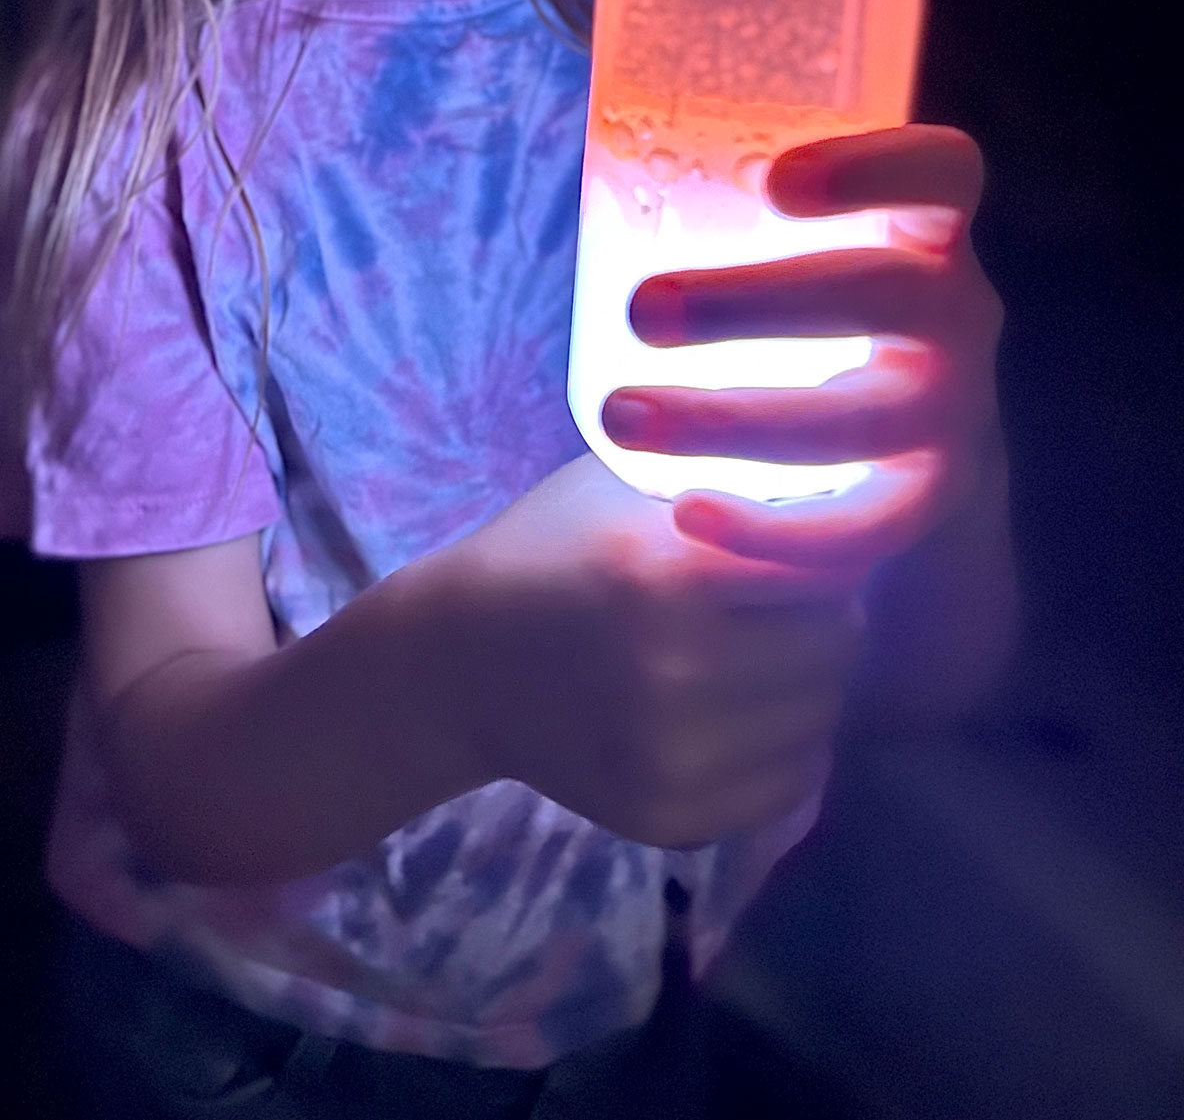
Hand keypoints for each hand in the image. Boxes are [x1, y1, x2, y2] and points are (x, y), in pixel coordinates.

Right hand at [440, 453, 864, 847]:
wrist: (460, 662)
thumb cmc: (552, 546)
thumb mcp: (628, 484)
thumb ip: (728, 486)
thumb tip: (844, 494)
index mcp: (668, 574)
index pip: (829, 563)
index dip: (825, 545)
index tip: (800, 540)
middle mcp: (677, 672)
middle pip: (839, 642)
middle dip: (824, 613)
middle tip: (782, 601)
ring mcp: (675, 757)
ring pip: (824, 715)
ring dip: (807, 680)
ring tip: (756, 651)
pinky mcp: (673, 819)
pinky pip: (792, 782)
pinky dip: (785, 744)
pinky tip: (740, 709)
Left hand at [600, 125, 1004, 571]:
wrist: (901, 457)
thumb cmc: (811, 312)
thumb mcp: (795, 237)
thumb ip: (732, 173)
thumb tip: (598, 76)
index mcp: (927, 229)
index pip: (948, 173)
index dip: (880, 166)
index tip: (775, 178)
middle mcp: (959, 317)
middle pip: (891, 298)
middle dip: (764, 303)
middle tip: (644, 311)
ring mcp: (950, 420)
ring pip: (864, 421)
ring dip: (736, 419)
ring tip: (619, 414)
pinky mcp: (918, 512)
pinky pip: (858, 532)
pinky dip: (773, 532)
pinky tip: (683, 515)